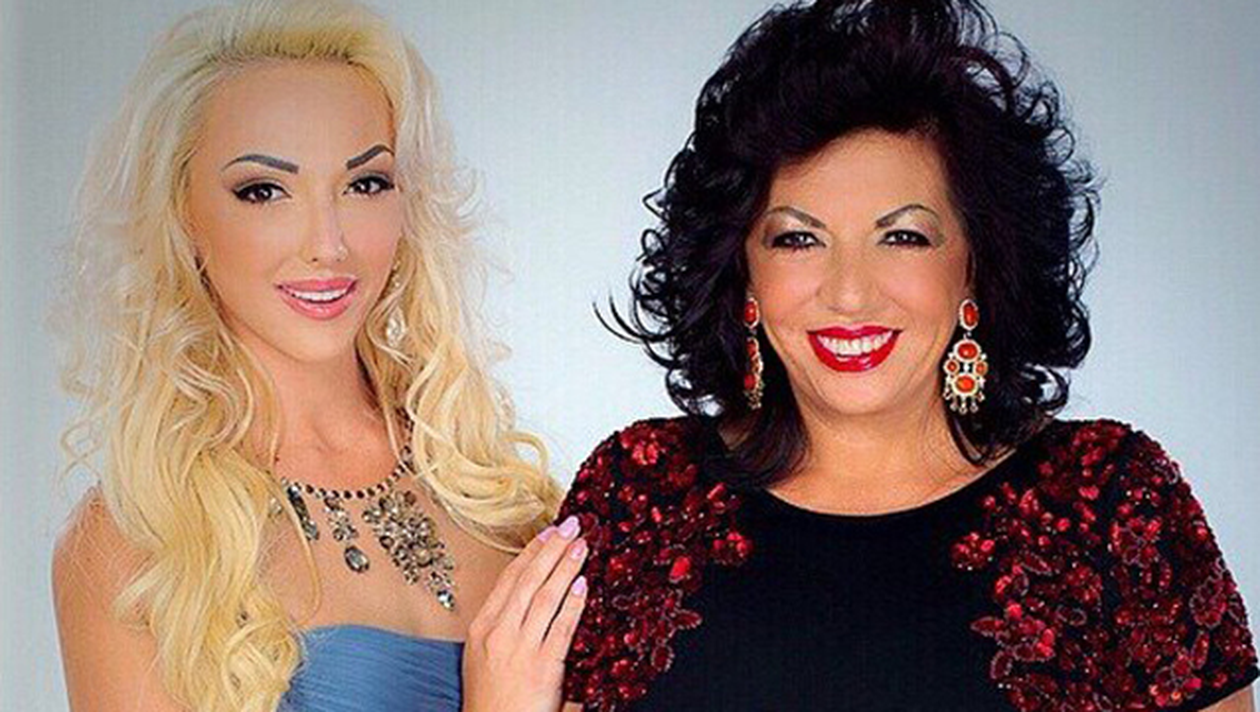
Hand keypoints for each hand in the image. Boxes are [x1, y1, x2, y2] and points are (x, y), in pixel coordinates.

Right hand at [462, 515, 588, 711]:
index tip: (546, 533)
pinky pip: (561, 627)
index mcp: (482, 627)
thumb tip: (527, 601)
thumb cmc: (490, 700)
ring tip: (582, 546)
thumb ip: (502, 627)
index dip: (530, 553)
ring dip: (566, 567)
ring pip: (546, 597)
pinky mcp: (542, 666)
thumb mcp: (482, 656)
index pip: (509, 579)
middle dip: (551, 549)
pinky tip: (583, 585)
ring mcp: (520, 648)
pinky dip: (574, 604)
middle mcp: (499, 632)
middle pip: (528, 580)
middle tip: (571, 525)